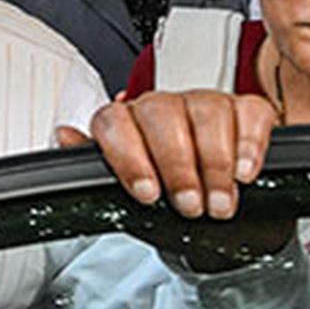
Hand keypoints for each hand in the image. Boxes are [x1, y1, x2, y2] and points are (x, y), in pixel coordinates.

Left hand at [58, 90, 277, 219]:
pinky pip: (246, 113)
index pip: (113, 121)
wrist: (210, 194)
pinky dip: (247, 144)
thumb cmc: (163, 186)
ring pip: (204, 111)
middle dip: (176, 165)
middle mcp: (162, 107)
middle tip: (189, 205)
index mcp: (126, 122)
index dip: (129, 157)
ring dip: (213, 163)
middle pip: (161, 115)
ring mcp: (203, 104)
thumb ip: (93, 163)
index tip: (147, 193)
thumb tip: (62, 137)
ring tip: (217, 201)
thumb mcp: (124, 187)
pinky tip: (242, 172)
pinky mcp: (244, 111)